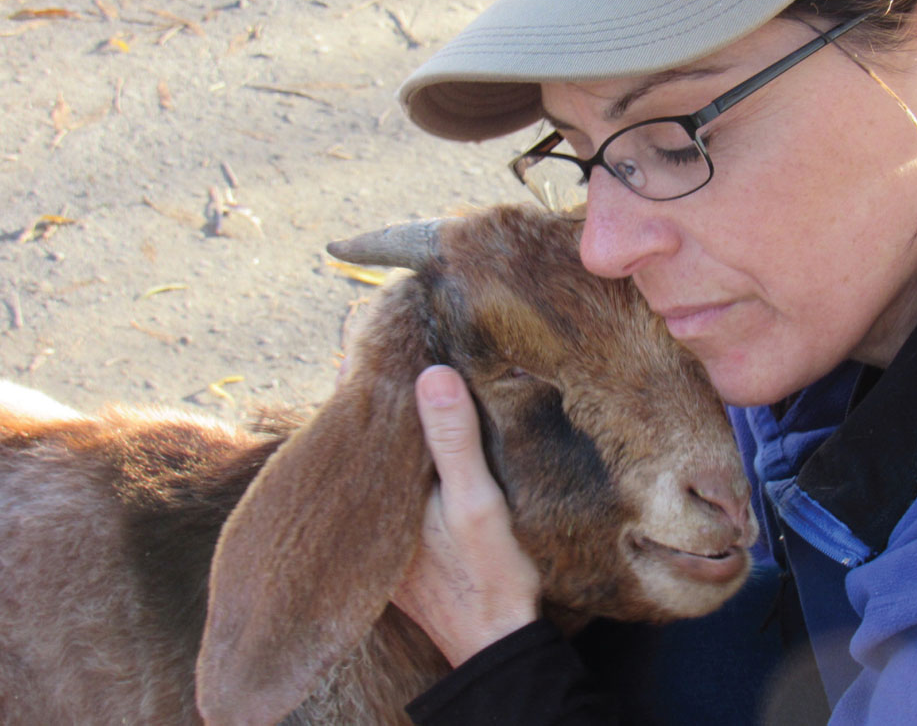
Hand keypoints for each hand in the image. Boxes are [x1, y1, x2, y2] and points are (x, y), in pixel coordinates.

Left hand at [392, 365, 540, 665]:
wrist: (496, 645)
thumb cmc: (487, 576)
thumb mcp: (474, 502)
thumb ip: (454, 441)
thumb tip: (432, 374)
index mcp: (374, 495)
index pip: (353, 423)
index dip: (362, 380)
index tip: (374, 338)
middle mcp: (366, 513)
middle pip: (363, 442)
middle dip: (375, 400)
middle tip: (390, 348)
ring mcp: (382, 530)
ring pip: (378, 465)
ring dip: (391, 429)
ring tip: (408, 383)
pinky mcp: (401, 544)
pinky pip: (393, 488)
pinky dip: (404, 460)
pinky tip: (423, 442)